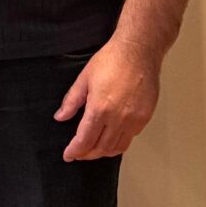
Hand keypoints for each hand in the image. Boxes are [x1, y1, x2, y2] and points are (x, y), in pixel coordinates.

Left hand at [55, 39, 160, 159]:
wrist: (138, 51)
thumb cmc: (112, 60)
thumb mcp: (84, 78)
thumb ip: (71, 101)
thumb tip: (60, 117)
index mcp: (100, 108)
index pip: (85, 140)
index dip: (75, 151)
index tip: (69, 155)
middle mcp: (118, 118)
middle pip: (101, 148)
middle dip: (87, 154)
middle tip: (79, 153)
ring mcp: (134, 119)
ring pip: (117, 147)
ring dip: (103, 151)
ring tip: (94, 148)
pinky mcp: (145, 117)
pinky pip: (130, 137)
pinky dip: (119, 142)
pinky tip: (111, 137)